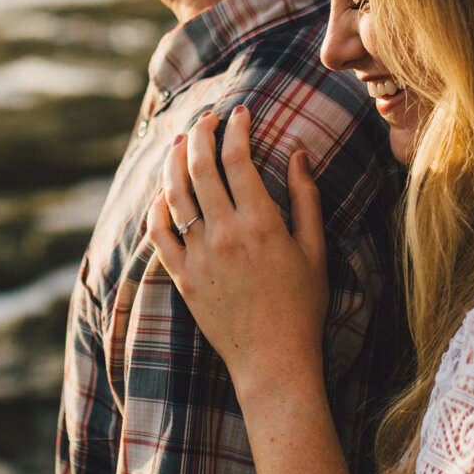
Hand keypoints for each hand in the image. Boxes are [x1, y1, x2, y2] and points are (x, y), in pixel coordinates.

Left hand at [148, 105, 328, 400]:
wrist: (274, 360)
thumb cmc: (302, 306)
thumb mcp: (315, 250)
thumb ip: (306, 198)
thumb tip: (299, 153)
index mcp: (260, 223)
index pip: (237, 158)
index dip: (236, 128)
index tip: (240, 113)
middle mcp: (225, 234)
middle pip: (199, 166)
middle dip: (200, 133)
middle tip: (206, 119)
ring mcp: (199, 255)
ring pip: (174, 193)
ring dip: (174, 161)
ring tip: (179, 142)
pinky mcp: (183, 277)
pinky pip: (159, 233)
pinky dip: (157, 206)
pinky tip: (163, 192)